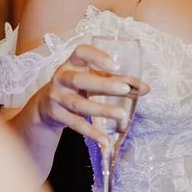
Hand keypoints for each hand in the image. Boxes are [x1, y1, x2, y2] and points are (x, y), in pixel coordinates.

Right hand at [35, 44, 150, 145]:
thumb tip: (146, 88)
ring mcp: (57, 97)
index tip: (116, 66)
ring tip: (122, 115)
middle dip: (103, 84)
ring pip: (79, 104)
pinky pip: (76, 124)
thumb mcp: (93, 79)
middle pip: (79, 80)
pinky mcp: (56, 115)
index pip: (81, 52)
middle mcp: (62, 77)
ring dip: (101, 110)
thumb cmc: (77, 87)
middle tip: (124, 89)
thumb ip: (118, 81)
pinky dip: (91, 132)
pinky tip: (106, 139)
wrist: (46, 105)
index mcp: (72, 63)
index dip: (97, 57)